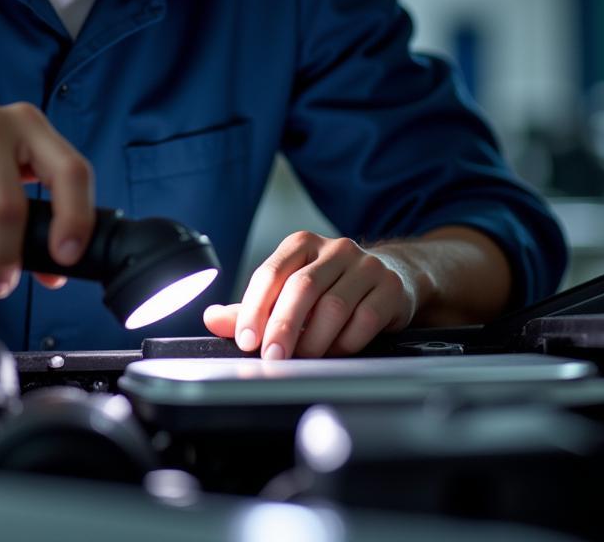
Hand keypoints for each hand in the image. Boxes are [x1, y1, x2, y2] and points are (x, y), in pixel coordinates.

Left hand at [203, 231, 417, 358]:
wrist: (392, 276)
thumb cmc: (331, 286)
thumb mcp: (290, 290)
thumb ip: (253, 307)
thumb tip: (211, 318)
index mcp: (301, 244)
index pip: (271, 272)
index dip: (254, 308)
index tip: (245, 339)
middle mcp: (334, 248)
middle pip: (301, 288)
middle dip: (282, 327)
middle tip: (271, 357)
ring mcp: (365, 265)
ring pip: (333, 306)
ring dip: (314, 340)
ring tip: (303, 359)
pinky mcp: (390, 287)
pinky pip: (365, 319)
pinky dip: (345, 342)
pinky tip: (335, 351)